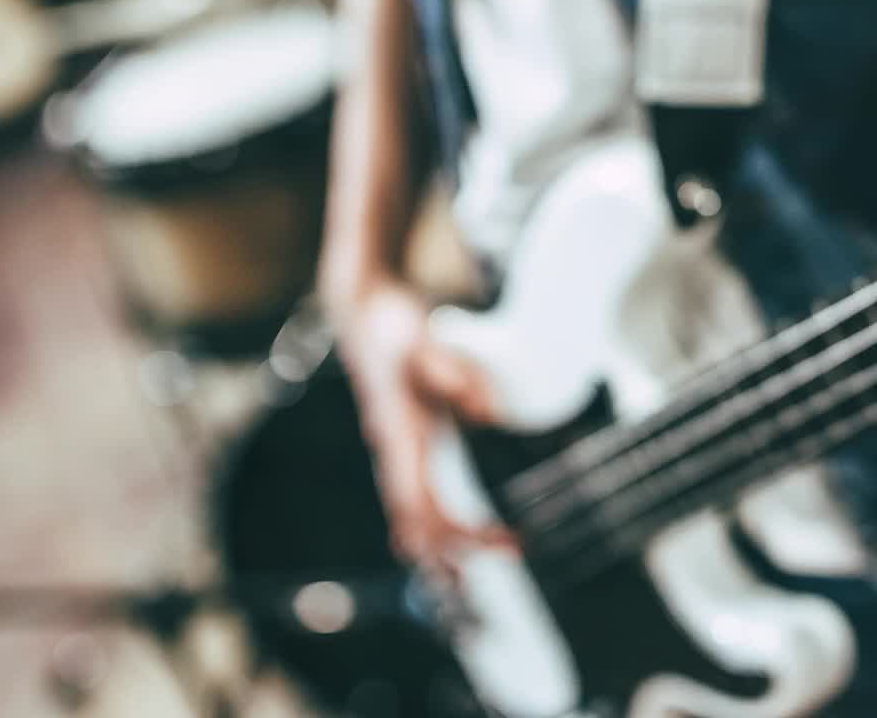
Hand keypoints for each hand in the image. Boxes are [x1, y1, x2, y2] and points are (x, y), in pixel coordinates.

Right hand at [326, 274, 509, 567]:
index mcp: (400, 436)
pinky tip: (456, 538)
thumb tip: (488, 413)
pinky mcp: (405, 446)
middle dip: (461, 550)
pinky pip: (414, 501)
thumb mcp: (422, 339)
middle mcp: (395, 453)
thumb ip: (453, 372)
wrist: (362, 313)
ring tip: (484, 564)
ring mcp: (397, 452)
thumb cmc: (391, 326)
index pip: (426, 506)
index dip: (463, 532)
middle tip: (514, 551)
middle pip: (418, 526)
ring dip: (444, 548)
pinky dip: (433, 528)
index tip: (503, 538)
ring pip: (411, 520)